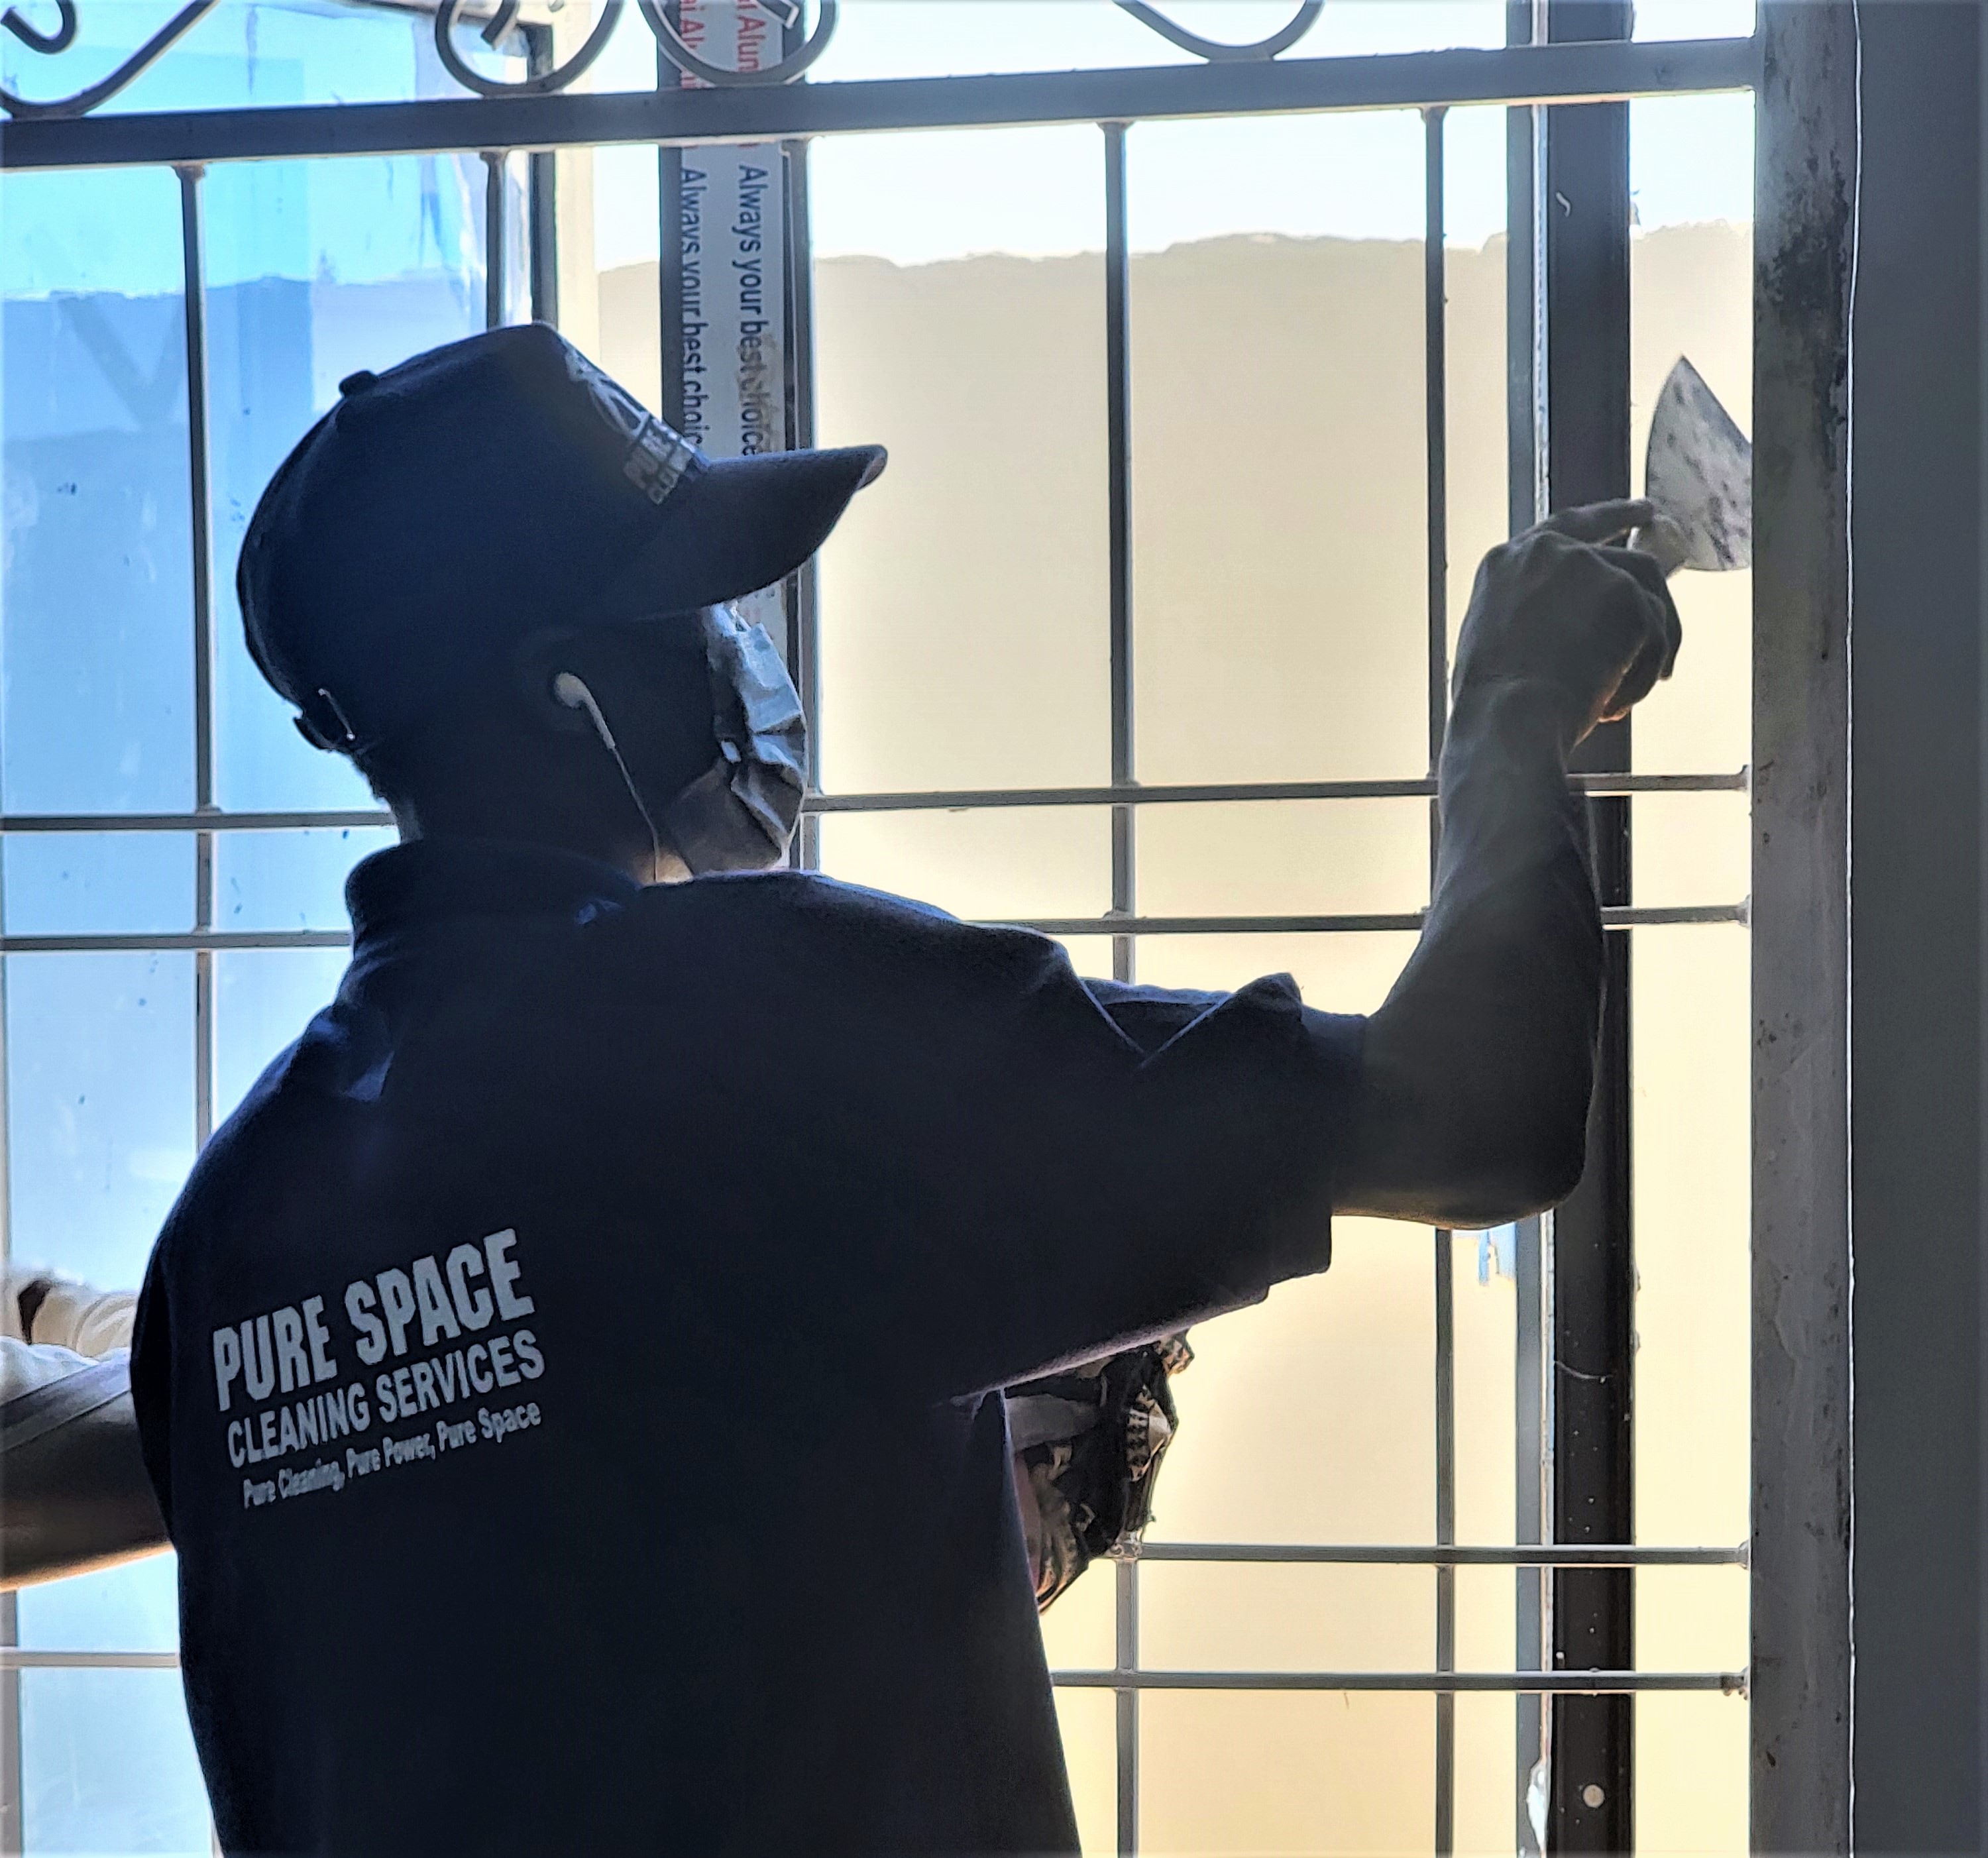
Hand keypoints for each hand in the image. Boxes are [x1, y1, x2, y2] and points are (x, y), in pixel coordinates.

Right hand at [1451, 500, 1683, 749]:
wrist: (1507, 719)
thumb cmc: (1492, 702)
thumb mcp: (1496, 641)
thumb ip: (1533, 615)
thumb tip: (1576, 633)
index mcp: (1507, 562)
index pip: (1568, 527)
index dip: (1610, 518)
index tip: (1640, 513)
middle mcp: (1550, 552)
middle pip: (1623, 557)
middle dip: (1655, 572)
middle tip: (1669, 590)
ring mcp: (1591, 569)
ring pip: (1648, 598)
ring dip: (1647, 647)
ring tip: (1629, 689)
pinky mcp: (1627, 596)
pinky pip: (1656, 636)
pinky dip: (1640, 676)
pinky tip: (1617, 704)